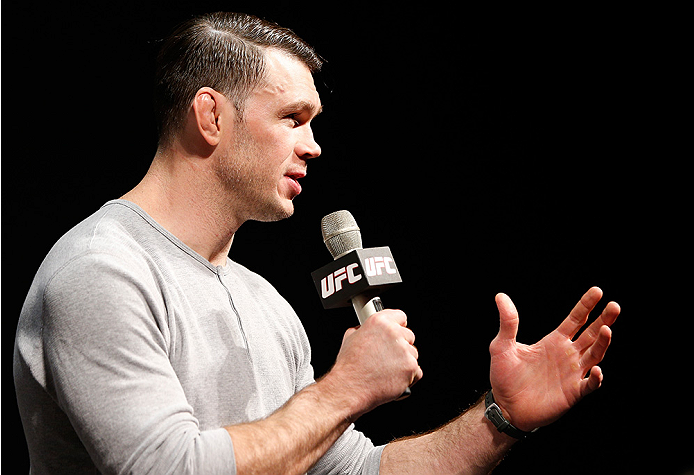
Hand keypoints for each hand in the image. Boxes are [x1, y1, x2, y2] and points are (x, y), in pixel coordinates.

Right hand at [329, 309, 422, 415]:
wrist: (350, 387)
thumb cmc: (349, 366)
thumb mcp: (350, 338)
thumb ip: (363, 329)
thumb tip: (366, 329)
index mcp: (379, 321)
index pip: (400, 316)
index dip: (398, 325)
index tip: (397, 331)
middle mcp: (394, 333)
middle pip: (409, 336)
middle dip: (401, 346)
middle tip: (388, 356)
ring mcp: (404, 350)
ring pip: (413, 354)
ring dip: (404, 361)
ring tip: (387, 370)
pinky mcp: (411, 367)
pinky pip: (417, 371)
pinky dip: (409, 376)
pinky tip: (394, 378)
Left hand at [489, 287, 619, 430]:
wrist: (504, 407)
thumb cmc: (504, 377)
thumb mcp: (502, 346)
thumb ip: (507, 322)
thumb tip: (500, 296)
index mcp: (554, 341)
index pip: (575, 319)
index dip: (586, 305)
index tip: (597, 291)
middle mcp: (567, 355)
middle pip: (591, 334)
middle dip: (604, 320)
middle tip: (614, 305)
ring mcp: (572, 374)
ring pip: (594, 356)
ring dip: (602, 343)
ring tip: (607, 330)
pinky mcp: (572, 393)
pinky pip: (589, 385)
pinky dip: (595, 378)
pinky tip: (597, 369)